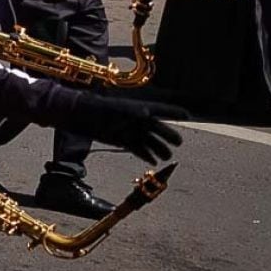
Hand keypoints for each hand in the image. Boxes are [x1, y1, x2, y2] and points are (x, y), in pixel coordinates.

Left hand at [61, 94, 185, 164]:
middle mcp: (137, 120)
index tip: (188, 115)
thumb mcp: (119, 109)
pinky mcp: (122, 140)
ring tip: (167, 157)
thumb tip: (147, 114)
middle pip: (158, 129)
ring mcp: (131, 131)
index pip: (161, 109)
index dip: (174, 112)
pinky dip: (145, 155)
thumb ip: (133, 112)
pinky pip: (138, 149)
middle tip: (179, 143)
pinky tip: (153, 161)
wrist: (83, 116)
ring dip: (158, 149)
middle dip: (169, 136)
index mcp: (139, 109)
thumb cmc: (102, 108)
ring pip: (149, 141)